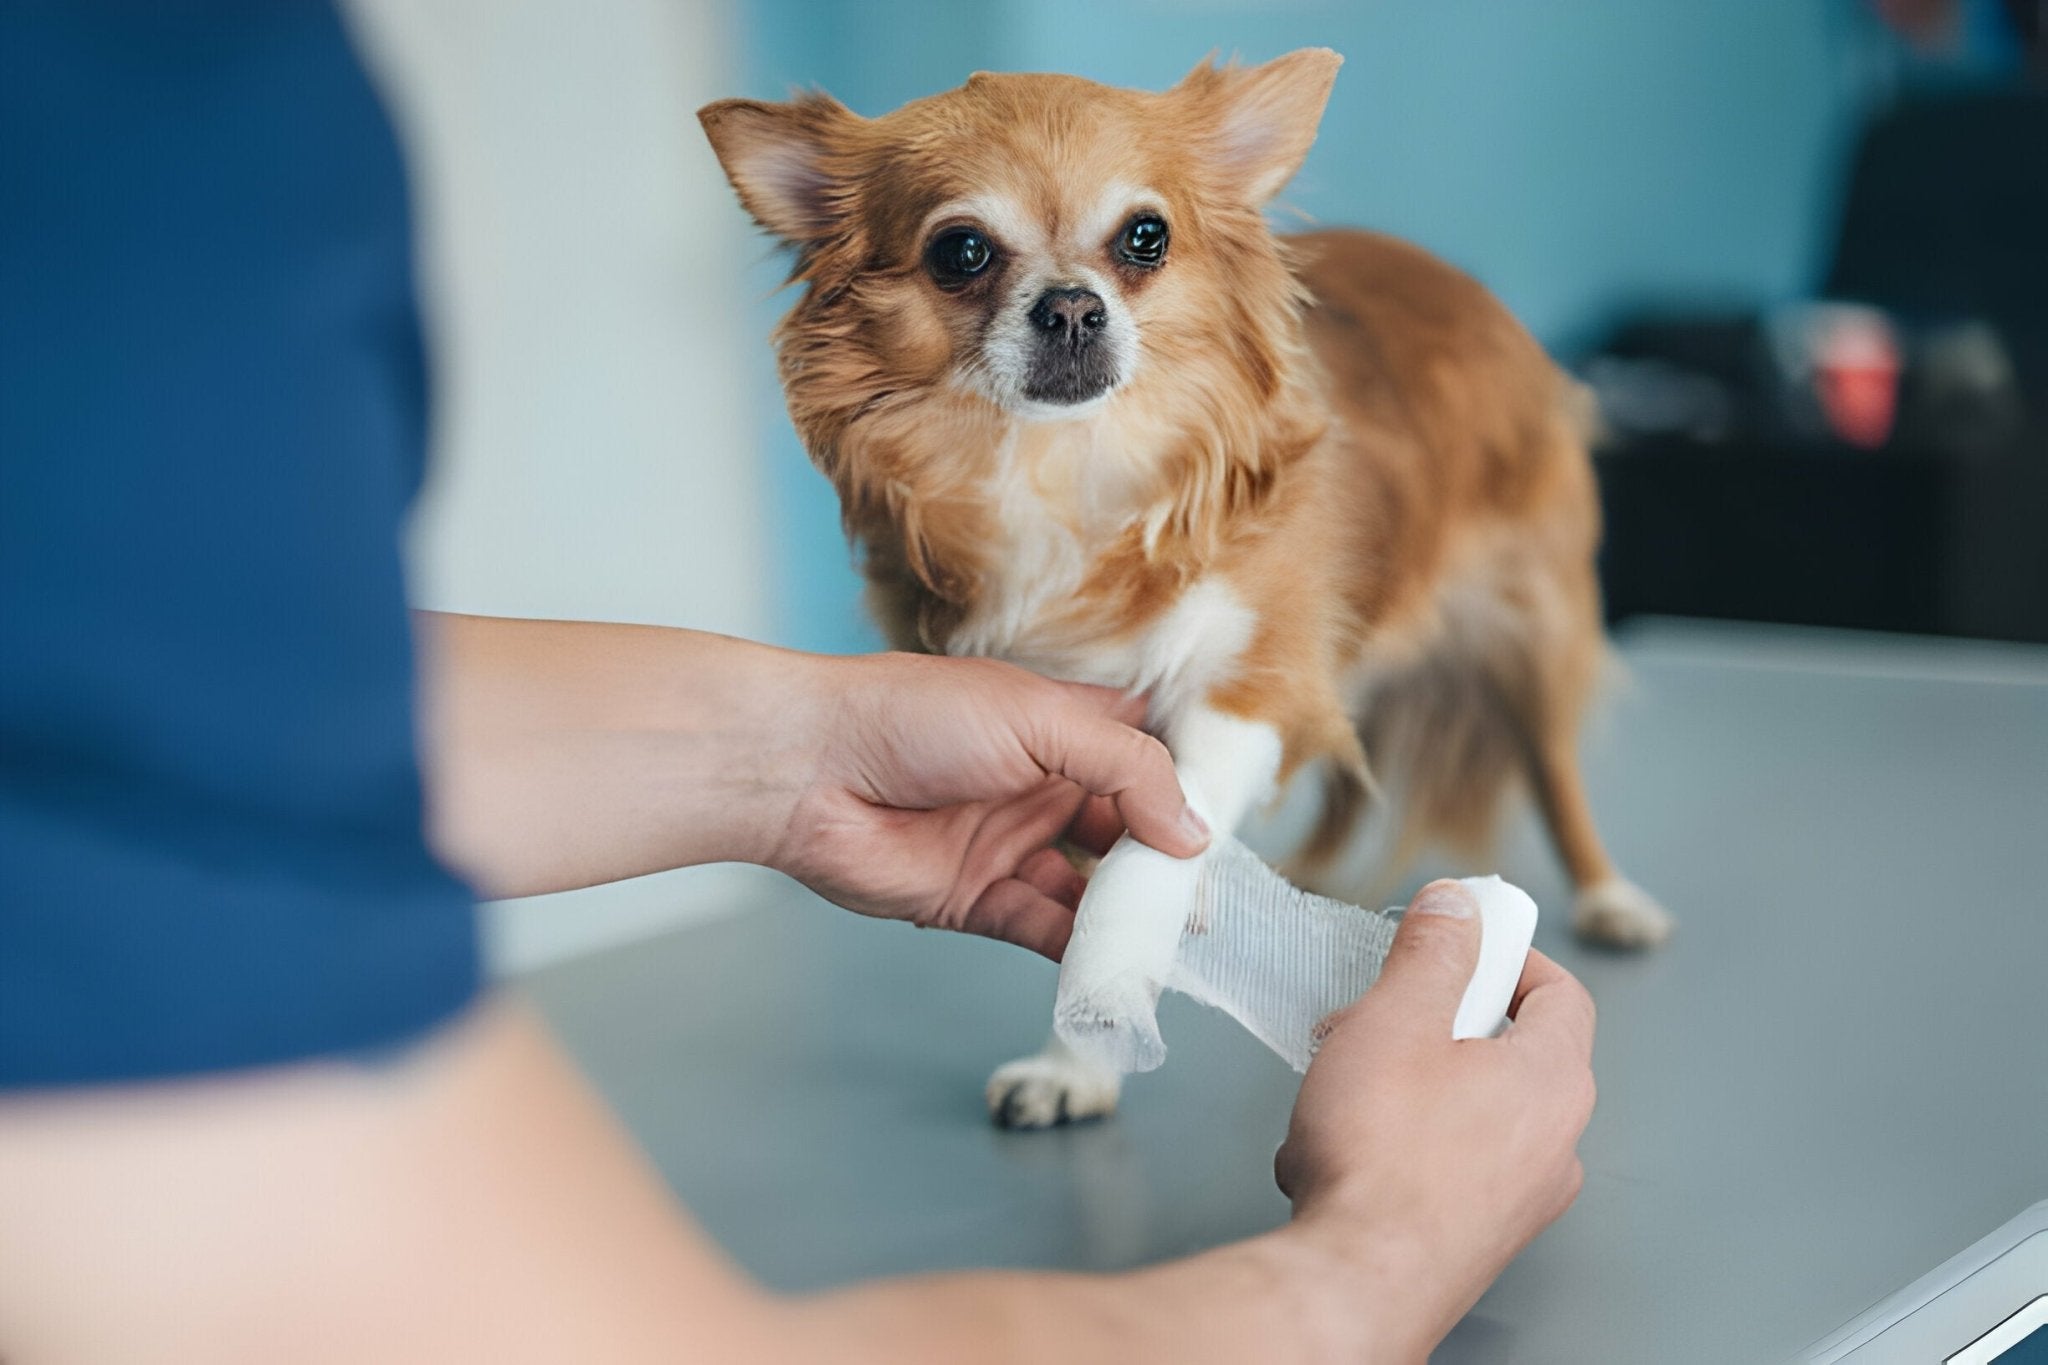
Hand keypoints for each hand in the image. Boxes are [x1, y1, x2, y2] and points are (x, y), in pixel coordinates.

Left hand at [768, 652, 1208, 959]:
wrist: (807, 769)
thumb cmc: (913, 717)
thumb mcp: (1041, 720)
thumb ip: (1127, 771)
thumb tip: (1192, 831)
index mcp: (1060, 726)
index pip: (1142, 757)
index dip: (1181, 791)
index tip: (1225, 830)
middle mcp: (1041, 786)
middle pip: (1126, 833)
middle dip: (1164, 869)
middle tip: (1205, 906)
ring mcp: (1010, 845)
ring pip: (1089, 890)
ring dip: (1127, 919)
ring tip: (1169, 947)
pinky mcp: (975, 900)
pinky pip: (1043, 930)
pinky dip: (1079, 953)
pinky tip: (1114, 968)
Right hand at [1275, 881, 1595, 1357]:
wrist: (1357, 1279)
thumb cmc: (1381, 1158)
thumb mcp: (1397, 1019)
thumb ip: (1433, 953)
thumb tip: (1458, 905)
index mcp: (1553, 1080)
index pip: (1561, 993)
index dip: (1508, 955)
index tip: (1458, 942)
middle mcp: (1553, 1143)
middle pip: (1504, 1047)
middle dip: (1429, 1022)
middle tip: (1376, 1017)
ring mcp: (1519, 1197)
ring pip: (1464, 1105)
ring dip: (1402, 1082)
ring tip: (1342, 1089)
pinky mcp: (1476, 1234)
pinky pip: (1443, 1160)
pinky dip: (1396, 1141)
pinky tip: (1338, 1148)